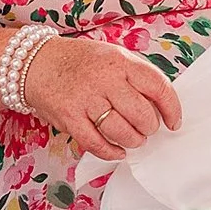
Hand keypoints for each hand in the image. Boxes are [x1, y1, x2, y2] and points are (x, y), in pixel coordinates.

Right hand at [22, 37, 183, 161]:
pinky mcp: (68, 117)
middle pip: (142, 113)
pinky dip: (110, 152)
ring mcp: (85, 99)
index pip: (159, 87)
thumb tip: (162, 105)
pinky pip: (95, 143)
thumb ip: (137, 77)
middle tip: (147, 129)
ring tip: (134, 138)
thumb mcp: (115, 57)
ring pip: (121, 131)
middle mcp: (104, 80)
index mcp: (121, 62)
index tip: (173, 121)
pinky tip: (117, 151)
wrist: (37, 62)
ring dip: (133, 140)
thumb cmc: (82, 62)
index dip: (172, 109)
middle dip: (150, 127)